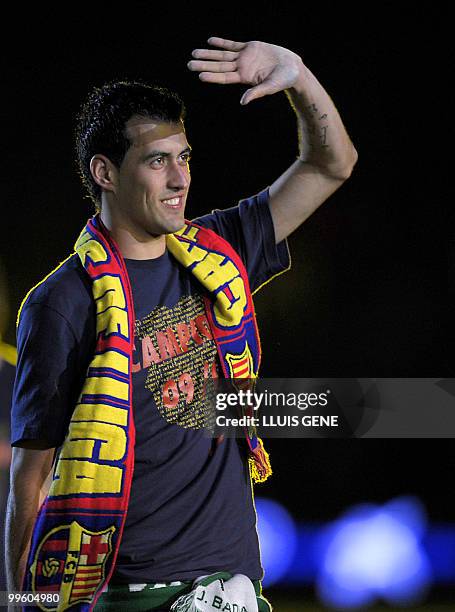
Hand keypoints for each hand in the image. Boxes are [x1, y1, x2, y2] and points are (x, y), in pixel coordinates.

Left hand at [187, 37, 302, 104]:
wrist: (293, 68)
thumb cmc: (283, 80)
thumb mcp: (270, 87)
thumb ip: (256, 93)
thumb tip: (243, 102)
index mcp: (244, 78)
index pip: (224, 77)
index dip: (212, 76)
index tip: (200, 75)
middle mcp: (241, 68)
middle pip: (219, 66)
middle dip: (204, 64)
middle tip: (189, 64)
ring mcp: (245, 58)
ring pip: (223, 56)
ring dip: (209, 54)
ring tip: (194, 53)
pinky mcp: (250, 47)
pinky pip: (233, 45)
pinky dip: (222, 43)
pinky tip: (210, 41)